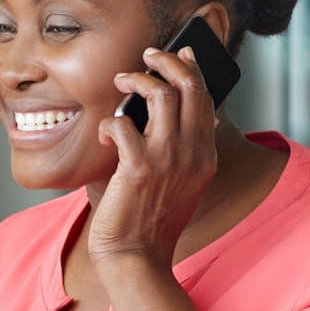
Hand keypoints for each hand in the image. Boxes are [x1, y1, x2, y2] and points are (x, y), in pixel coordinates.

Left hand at [93, 45, 218, 265]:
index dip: (191, 70)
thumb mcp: (179, 183)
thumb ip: (179, 150)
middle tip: (148, 55)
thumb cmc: (149, 219)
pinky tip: (104, 135)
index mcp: (205, 156)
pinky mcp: (139, 169)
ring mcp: (169, 160)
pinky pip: (123, 124)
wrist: (137, 258)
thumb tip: (164, 113)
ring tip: (122, 82)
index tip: (179, 52)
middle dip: (168, 62)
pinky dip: (109, 122)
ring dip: (139, 81)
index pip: (206, 99)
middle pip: (190, 87)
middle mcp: (193, 154)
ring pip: (162, 95)